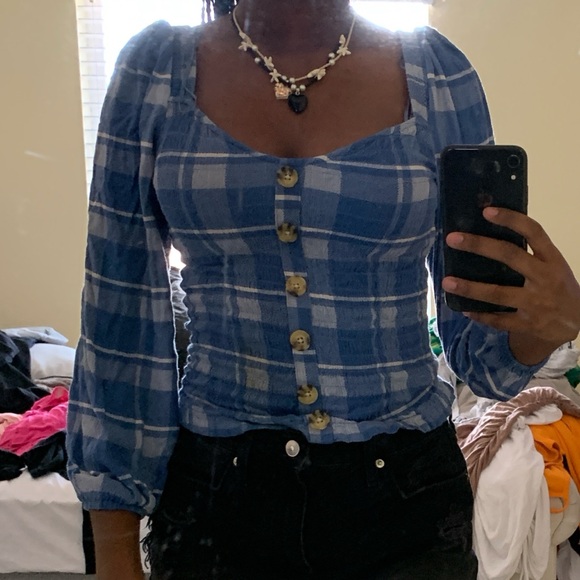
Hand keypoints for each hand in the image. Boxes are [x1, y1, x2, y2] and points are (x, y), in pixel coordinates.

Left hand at [442, 207, 579, 362]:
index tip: (486, 211)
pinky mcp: (528, 324)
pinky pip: (499, 320)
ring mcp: (536, 302)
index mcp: (552, 259)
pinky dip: (480, 315)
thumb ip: (530, 254)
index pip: (534, 232)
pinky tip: (463, 309)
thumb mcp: (553, 266)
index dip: (511, 219)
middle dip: (479, 246)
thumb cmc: (559, 287)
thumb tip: (489, 236)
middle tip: (452, 239)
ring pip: (498, 293)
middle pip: (509, 256)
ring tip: (446, 281)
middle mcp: (544, 278)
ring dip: (470, 288)